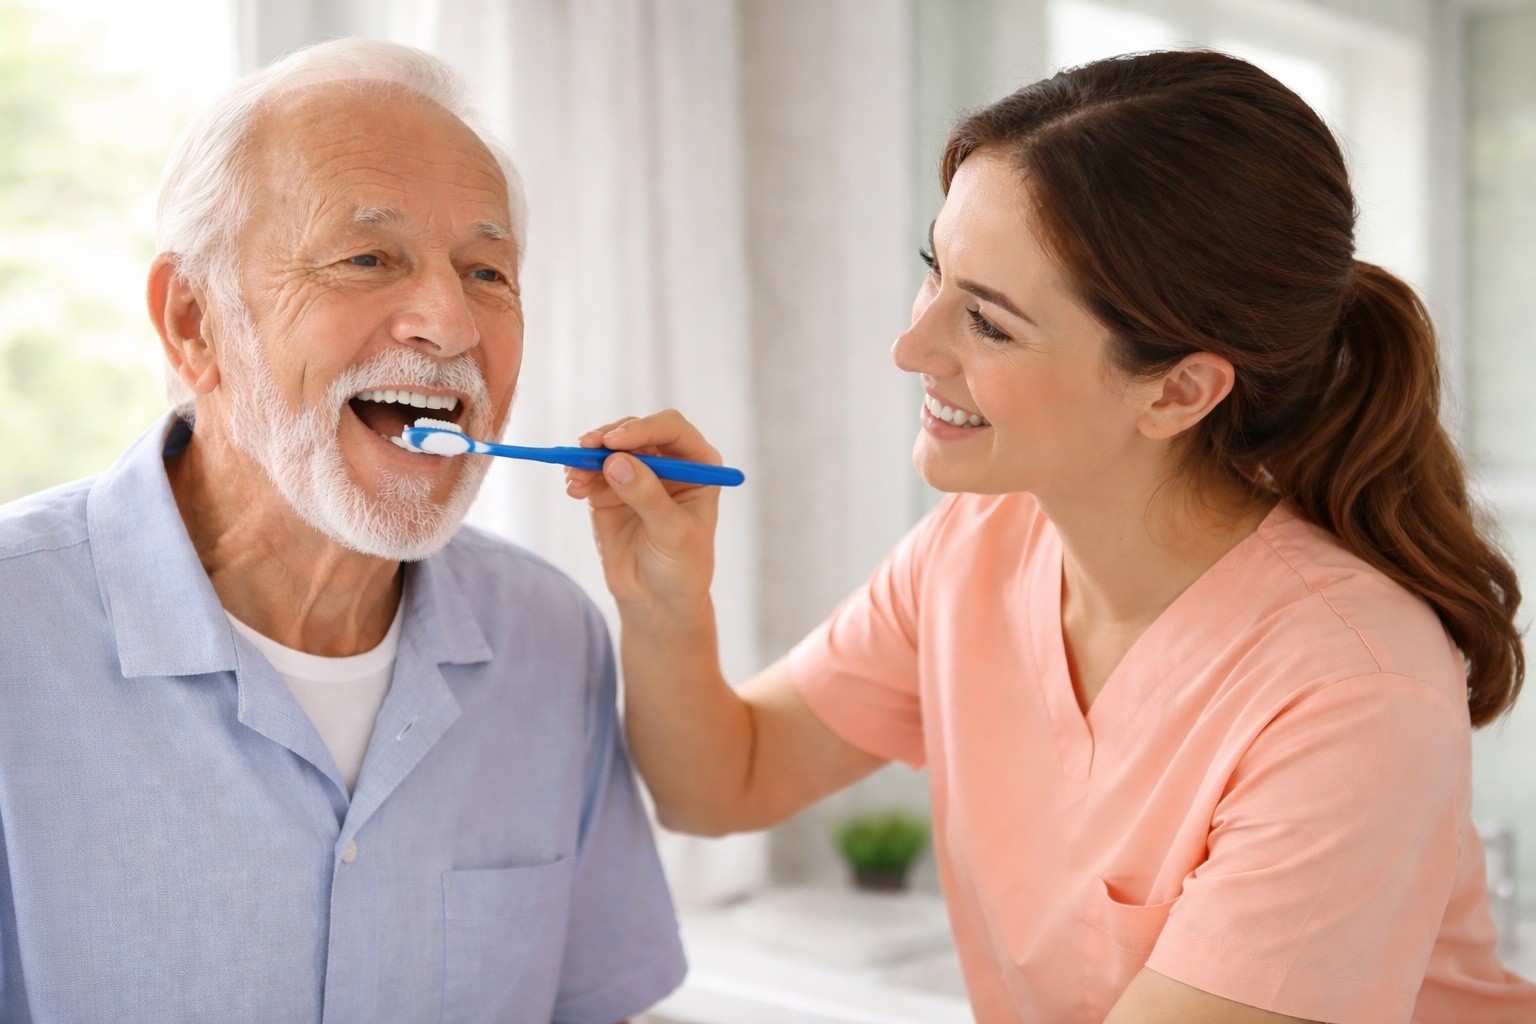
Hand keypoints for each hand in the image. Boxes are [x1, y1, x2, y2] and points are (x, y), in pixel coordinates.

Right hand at [565, 409, 723, 613]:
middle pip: (636, 431)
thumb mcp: (673, 534)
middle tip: (584, 448)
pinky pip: (590, 471)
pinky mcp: (610, 489)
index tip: (614, 443)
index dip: (642, 429)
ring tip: (574, 478)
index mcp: (698, 464)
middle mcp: (668, 461)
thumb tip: (616, 462)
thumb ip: (647, 497)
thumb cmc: (681, 567)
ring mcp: (637, 473)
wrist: (657, 599)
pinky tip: (573, 488)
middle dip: (609, 438)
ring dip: (587, 456)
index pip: (671, 428)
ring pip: (609, 447)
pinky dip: (578, 474)